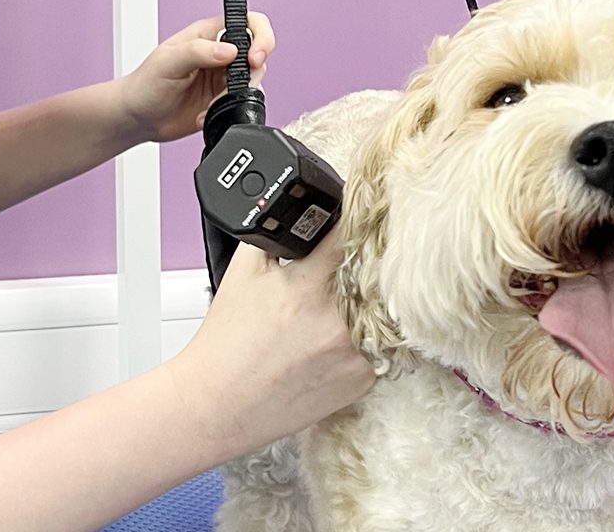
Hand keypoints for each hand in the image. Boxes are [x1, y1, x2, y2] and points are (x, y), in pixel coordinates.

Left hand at [113, 13, 274, 144]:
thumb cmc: (144, 84)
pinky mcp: (224, 99)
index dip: (260, 37)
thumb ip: (198, 52)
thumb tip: (230, 50)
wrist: (137, 118)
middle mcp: (219, 53)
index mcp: (208, 34)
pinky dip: (230, 110)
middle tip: (237, 85)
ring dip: (238, 94)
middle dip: (253, 71)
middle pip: (258, 52)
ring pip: (254, 79)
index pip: (248, 23)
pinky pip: (242, 102)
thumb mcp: (168, 62)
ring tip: (212, 103)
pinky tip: (207, 114)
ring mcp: (223, 77)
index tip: (254, 57)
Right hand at [164, 237, 376, 457]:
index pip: (355, 234)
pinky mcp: (364, 379)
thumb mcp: (244, 272)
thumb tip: (307, 212)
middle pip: (382, 270)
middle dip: (374, 259)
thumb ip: (277, 235)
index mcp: (307, 287)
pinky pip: (387, 344)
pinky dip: (376, 334)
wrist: (221, 402)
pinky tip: (350, 332)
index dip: (362, 218)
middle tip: (365, 256)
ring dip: (381, 297)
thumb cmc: (227, 342)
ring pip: (392, 309)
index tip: (367, 215)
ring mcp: (355, 354)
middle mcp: (337, 321)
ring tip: (358, 296)